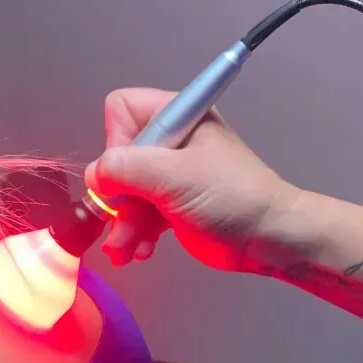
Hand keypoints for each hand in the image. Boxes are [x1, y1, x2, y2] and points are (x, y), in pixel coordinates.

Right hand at [86, 88, 298, 271]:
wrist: (268, 238)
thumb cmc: (231, 197)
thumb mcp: (175, 177)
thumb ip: (127, 169)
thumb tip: (94, 175)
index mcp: (178, 116)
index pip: (122, 111)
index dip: (117, 143)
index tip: (128, 175)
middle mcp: (171, 140)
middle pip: (118, 158)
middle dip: (117, 195)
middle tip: (123, 222)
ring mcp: (170, 174)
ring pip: (124, 191)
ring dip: (122, 223)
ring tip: (125, 249)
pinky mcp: (170, 204)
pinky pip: (138, 213)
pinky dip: (134, 233)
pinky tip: (140, 251)